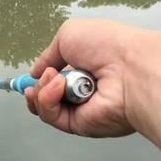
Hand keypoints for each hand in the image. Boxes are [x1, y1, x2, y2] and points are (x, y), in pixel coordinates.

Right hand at [25, 18, 138, 136]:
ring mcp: (79, 109)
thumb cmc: (105, 44)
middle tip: (44, 77)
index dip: (40, 78)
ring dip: (41, 90)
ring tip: (54, 79)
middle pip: (44, 96)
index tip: (30, 76)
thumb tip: (36, 73)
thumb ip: (48, 55)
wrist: (130, 67)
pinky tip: (58, 87)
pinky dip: (47, 100)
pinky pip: (51, 116)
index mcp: (83, 68)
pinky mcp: (79, 125)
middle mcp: (81, 91)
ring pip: (44, 106)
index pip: (54, 79)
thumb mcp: (68, 35)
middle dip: (36, 87)